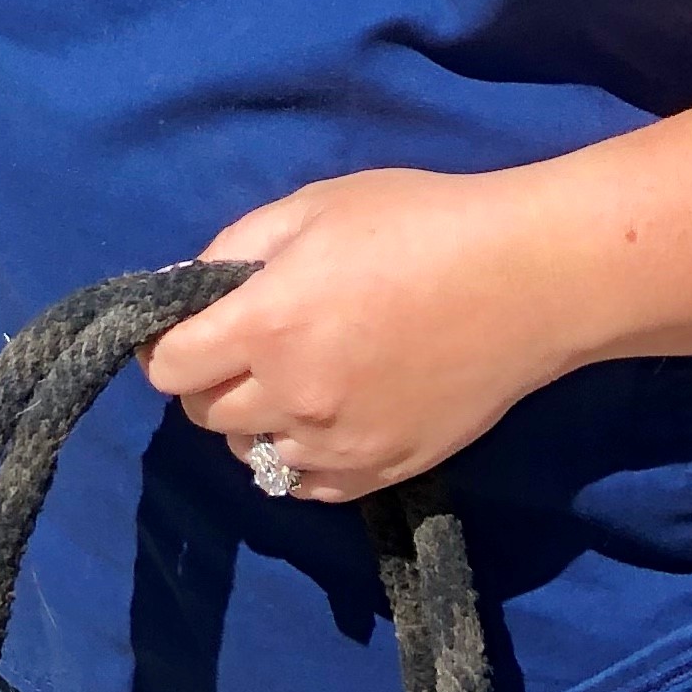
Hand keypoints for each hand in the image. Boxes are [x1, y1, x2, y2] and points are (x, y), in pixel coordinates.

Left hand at [142, 168, 565, 500]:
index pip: (170, 366)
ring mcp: (337, 445)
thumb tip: (192, 288)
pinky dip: (297, 456)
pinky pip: (304, 486)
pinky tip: (325, 415)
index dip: (168, 343)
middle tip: (245, 343)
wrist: (522, 279)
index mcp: (267, 324)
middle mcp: (292, 397)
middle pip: (203, 414)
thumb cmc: (417, 223)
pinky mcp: (380, 473)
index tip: (188, 325)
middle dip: (209, 378)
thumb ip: (239, 247)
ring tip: (292, 377)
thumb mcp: (316, 206)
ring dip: (252, 420)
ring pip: (250, 455)